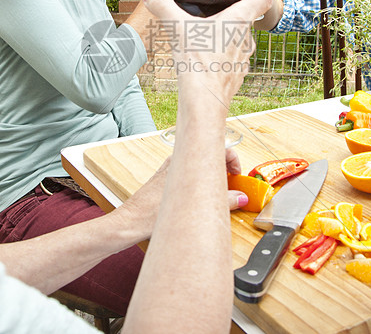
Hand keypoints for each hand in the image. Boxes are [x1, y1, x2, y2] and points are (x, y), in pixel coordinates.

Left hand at [117, 147, 247, 234]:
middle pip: (208, 156)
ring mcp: (170, 169)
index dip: (232, 159)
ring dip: (212, 176)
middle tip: (231, 185)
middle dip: (223, 169)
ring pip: (199, 165)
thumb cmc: (150, 214)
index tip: (238, 174)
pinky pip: (189, 174)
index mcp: (183, 160)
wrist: (129, 222)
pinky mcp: (166, 180)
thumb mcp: (192, 210)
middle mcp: (177, 161)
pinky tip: (201, 197)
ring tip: (218, 193)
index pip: (215, 148)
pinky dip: (200, 182)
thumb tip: (240, 198)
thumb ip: (222, 203)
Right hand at [143, 0, 272, 102]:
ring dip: (227, 35)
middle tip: (217, 8)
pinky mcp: (236, 77)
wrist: (203, 102)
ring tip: (207, 34)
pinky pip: (232, 60)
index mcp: (239, 21)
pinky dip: (221, 56)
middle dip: (234, 11)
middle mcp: (246, 40)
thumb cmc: (197, 62)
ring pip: (239, 40)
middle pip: (248, 19)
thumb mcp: (176, 28)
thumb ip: (163, 7)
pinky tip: (205, 58)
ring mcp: (243, 60)